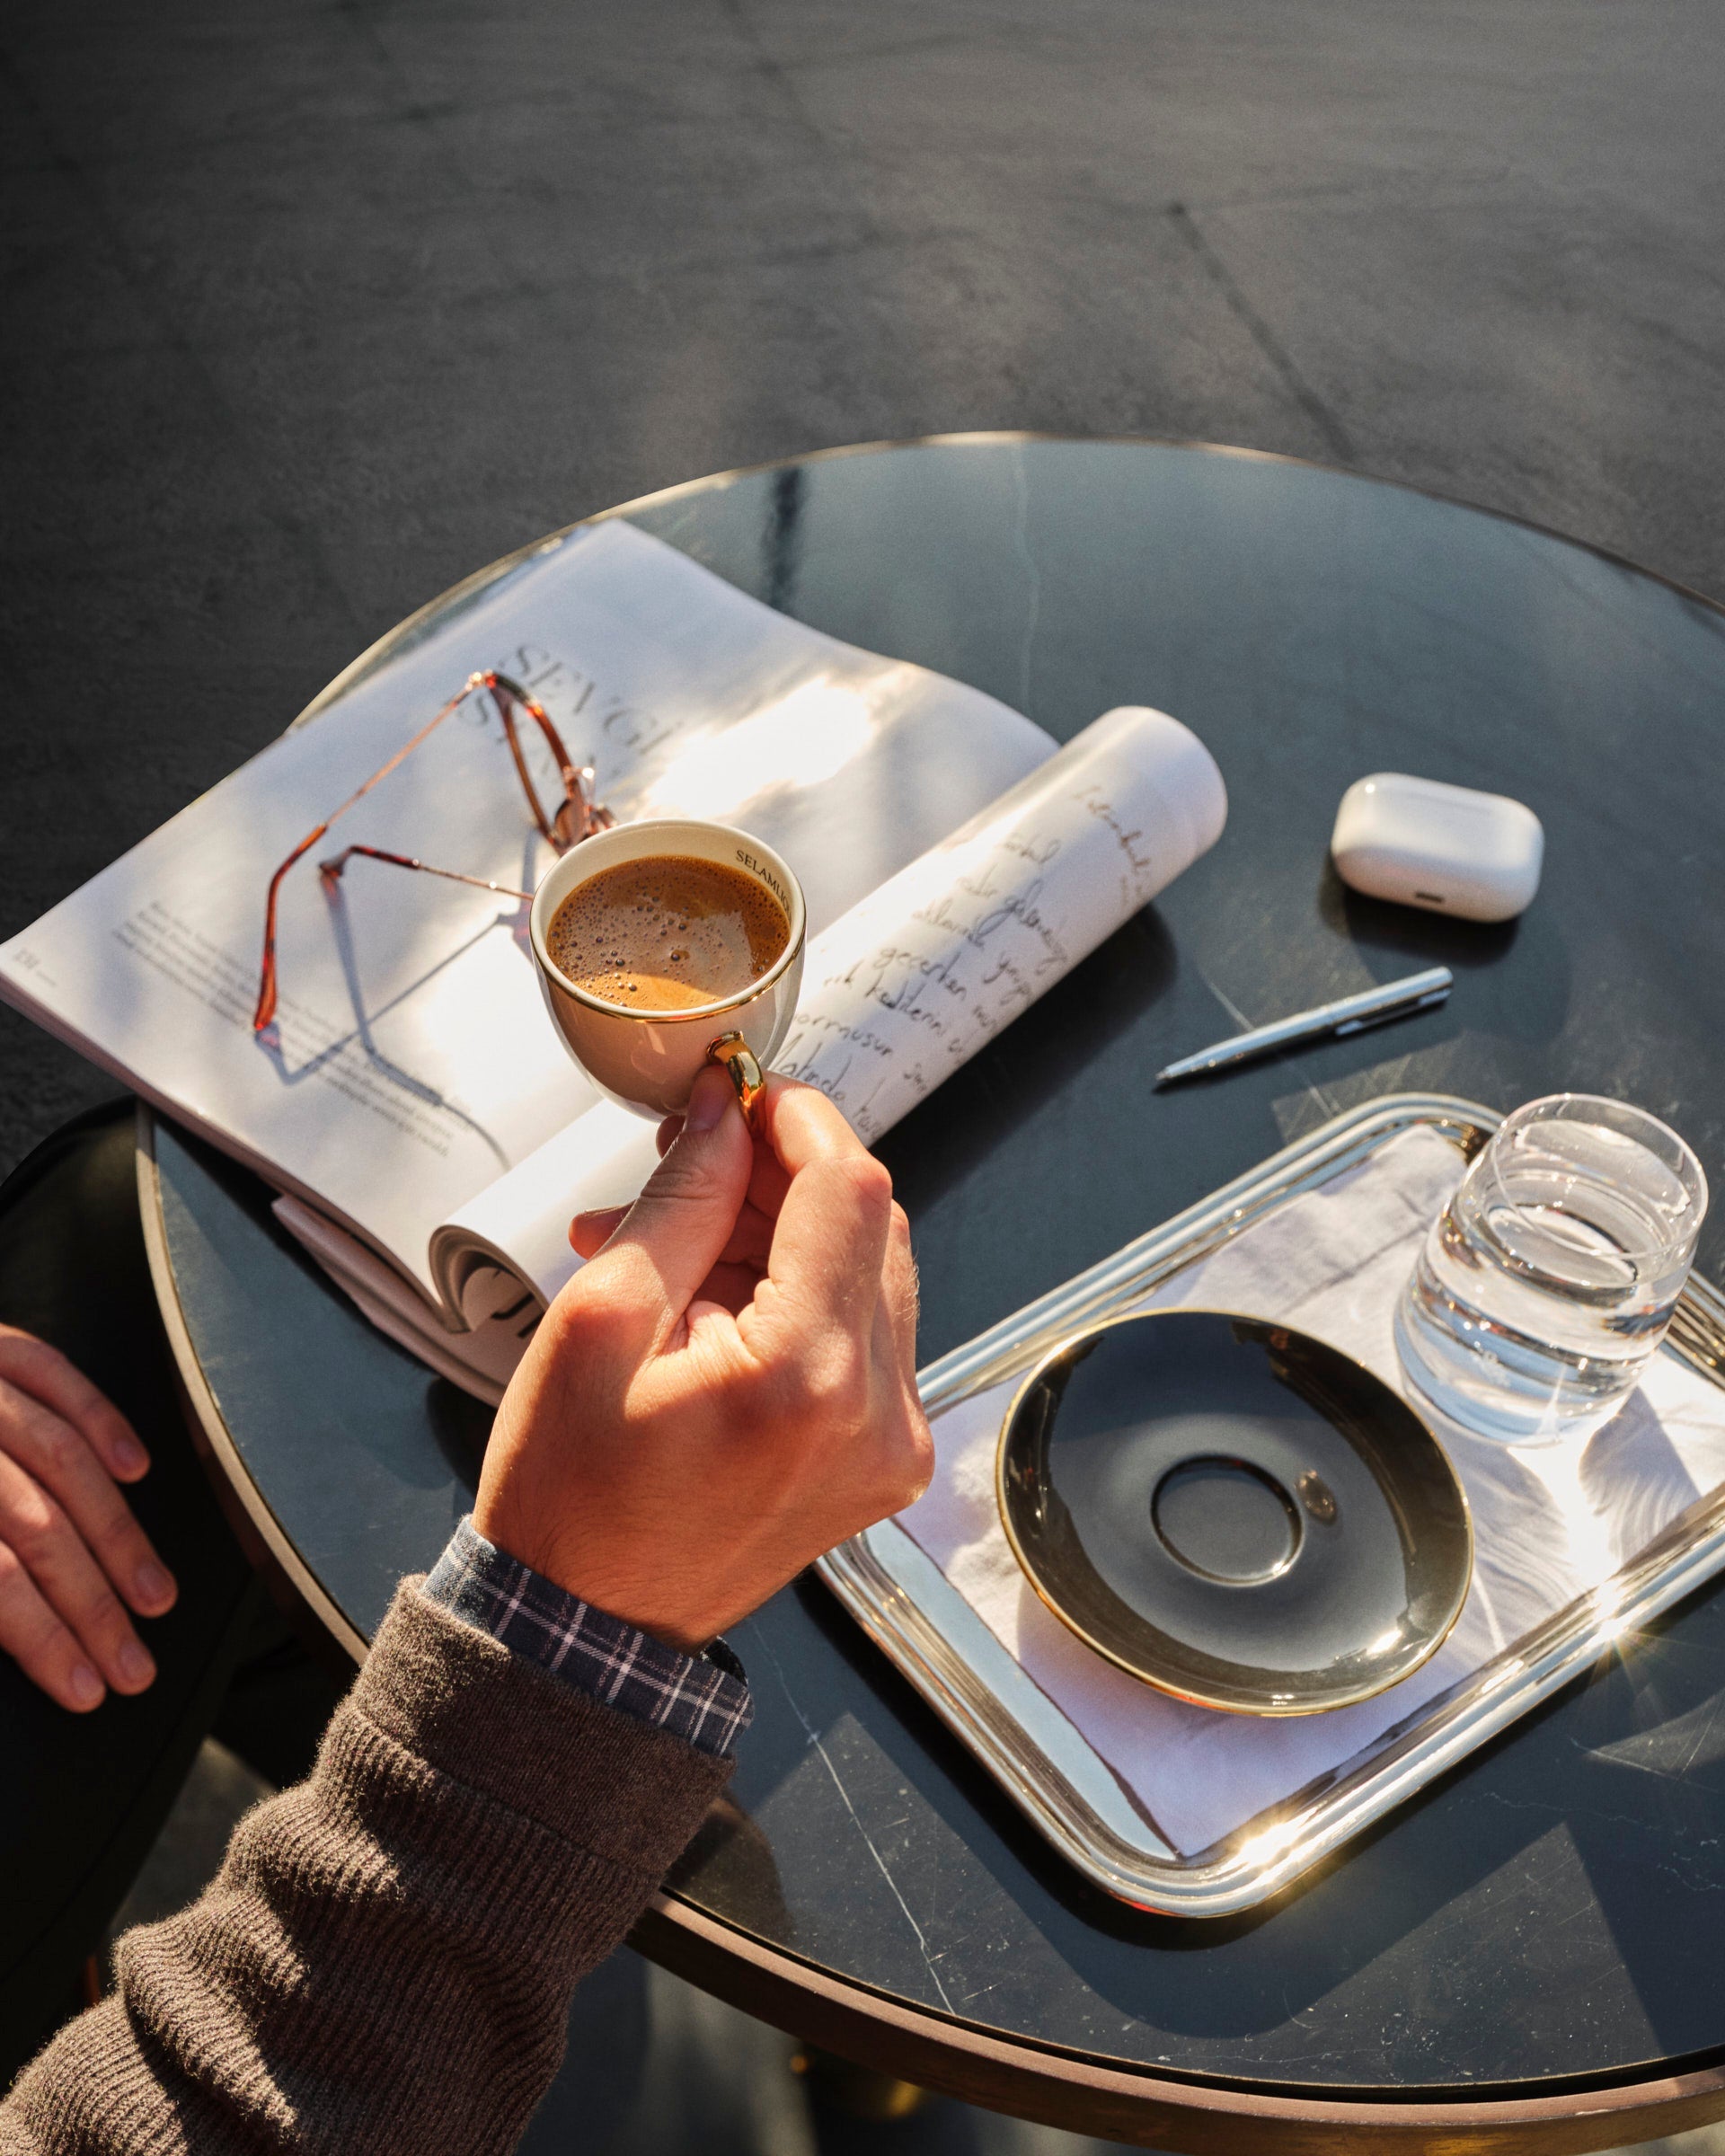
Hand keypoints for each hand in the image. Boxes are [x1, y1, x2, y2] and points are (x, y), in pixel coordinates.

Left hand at [0, 1329, 176, 1710]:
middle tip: (135, 1665)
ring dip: (118, 1533)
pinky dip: (101, 1419)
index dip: (42, 1638)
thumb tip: (6, 1636)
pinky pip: (51, 1372)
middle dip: (94, 1605)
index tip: (83, 1689)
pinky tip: (135, 1469)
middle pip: (35, 1526)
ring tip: (154, 1596)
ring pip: (61, 1459)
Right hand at [475, 1069, 931, 1650]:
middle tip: (690, 1159)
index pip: (847, 1188)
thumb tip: (724, 1113)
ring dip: (780, 1233)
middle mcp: (875, 1413)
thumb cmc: (571, 1501)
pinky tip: (710, 1295)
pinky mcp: (882, 1459)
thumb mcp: (599, 1321)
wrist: (585, 1630)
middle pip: (870, 1223)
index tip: (741, 1093)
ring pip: (870, 1271)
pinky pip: (863, 1335)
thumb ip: (681, 1198)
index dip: (794, 1119)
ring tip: (672, 1240)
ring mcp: (890, 1444)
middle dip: (779, 1174)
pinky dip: (797, 1294)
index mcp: (808, 1377)